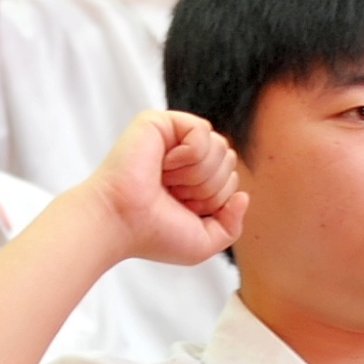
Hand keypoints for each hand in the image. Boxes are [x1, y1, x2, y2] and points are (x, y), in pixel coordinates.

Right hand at [93, 111, 247, 263]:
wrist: (120, 223)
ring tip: (166, 181)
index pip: (231, 178)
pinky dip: (189, 156)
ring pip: (220, 146)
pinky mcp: (159, 122)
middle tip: (173, 195)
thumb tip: (243, 196)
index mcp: (192, 180)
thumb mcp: (204, 241)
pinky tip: (163, 165)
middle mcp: (183, 156)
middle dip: (208, 188)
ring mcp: (171, 138)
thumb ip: (232, 225)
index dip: (215, 200)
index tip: (181, 210)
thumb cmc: (153, 234)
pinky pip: (203, 131)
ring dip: (197, 175)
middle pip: (229, 160)